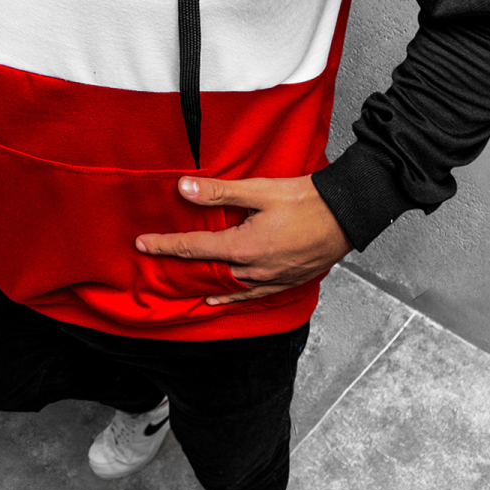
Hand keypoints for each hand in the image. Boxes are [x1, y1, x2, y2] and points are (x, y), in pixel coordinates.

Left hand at [136, 175, 351, 304]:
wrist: (348, 214)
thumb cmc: (307, 199)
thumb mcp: (259, 191)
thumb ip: (220, 193)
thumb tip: (183, 190)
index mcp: (243, 247)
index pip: (193, 248)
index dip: (164, 245)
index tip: (141, 244)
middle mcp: (253, 270)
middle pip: (207, 268)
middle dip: (180, 261)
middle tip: (155, 255)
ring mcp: (270, 279)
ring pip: (227, 283)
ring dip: (203, 278)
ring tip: (181, 276)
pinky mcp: (286, 281)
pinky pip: (251, 294)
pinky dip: (232, 297)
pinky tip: (219, 299)